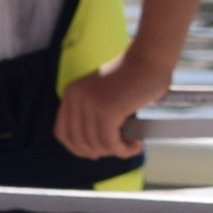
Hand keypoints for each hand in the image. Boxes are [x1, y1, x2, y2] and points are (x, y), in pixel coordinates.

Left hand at [53, 54, 168, 161]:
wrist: (150, 59)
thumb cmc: (134, 76)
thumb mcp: (102, 93)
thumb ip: (92, 112)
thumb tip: (93, 147)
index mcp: (71, 93)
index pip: (62, 132)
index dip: (77, 148)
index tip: (95, 153)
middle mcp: (76, 98)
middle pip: (79, 141)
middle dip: (99, 151)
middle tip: (118, 149)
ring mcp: (90, 104)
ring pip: (96, 144)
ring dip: (115, 151)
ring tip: (131, 147)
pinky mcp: (107, 110)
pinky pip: (110, 142)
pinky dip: (123, 150)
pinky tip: (135, 146)